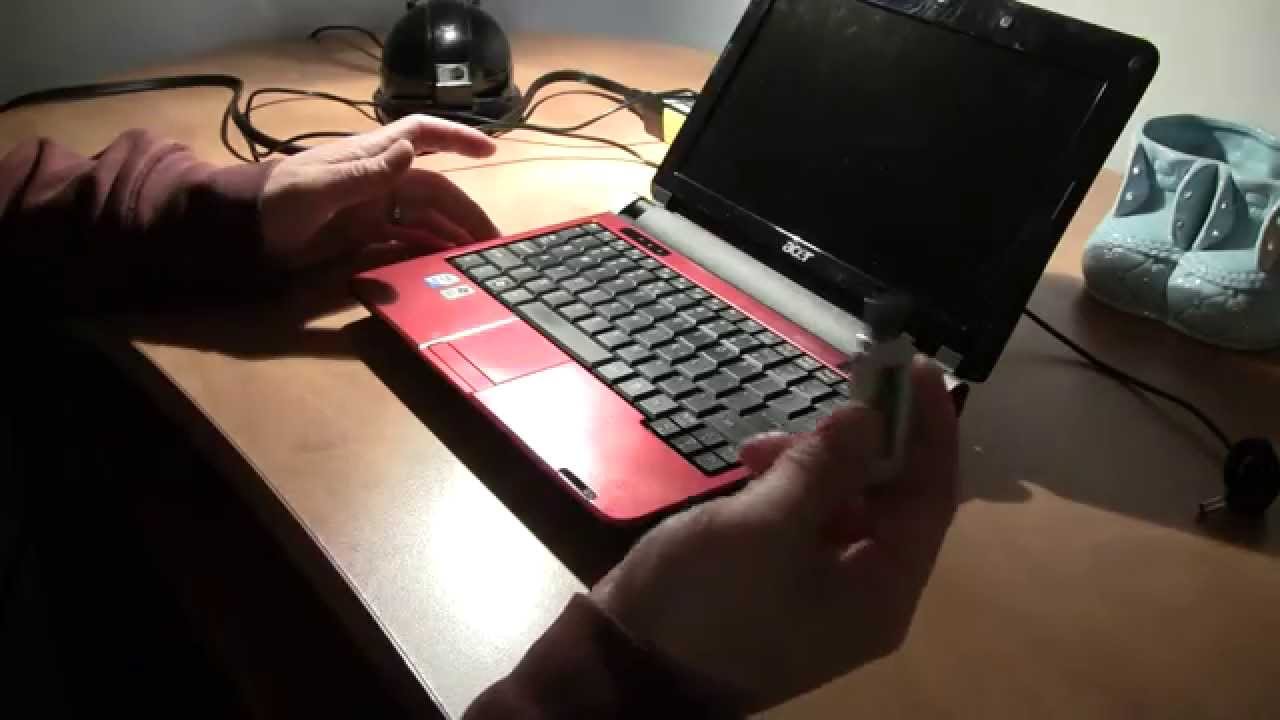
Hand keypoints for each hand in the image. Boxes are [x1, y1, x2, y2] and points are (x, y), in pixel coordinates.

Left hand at [259, 115, 499, 268]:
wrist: (243, 231)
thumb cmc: (277, 200)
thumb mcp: (319, 186)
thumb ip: (365, 173)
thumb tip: (412, 151)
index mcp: (371, 158)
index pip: (422, 136)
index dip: (457, 138)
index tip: (490, 149)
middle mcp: (379, 181)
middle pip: (435, 191)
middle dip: (465, 212)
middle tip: (492, 241)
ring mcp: (373, 210)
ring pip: (424, 219)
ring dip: (450, 236)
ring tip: (476, 260)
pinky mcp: (363, 236)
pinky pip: (404, 241)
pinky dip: (426, 252)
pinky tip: (444, 267)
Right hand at [592, 360, 958, 711]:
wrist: (630, 668)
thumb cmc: (706, 600)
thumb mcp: (764, 525)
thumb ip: (822, 468)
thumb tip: (867, 418)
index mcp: (881, 592)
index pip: (931, 497)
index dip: (928, 429)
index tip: (912, 365)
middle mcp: (866, 595)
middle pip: (890, 499)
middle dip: (855, 444)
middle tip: (819, 401)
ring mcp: (823, 593)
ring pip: (843, 504)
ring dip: (810, 463)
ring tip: (756, 450)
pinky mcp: (783, 585)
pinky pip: (806, 523)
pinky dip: (785, 489)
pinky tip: (750, 470)